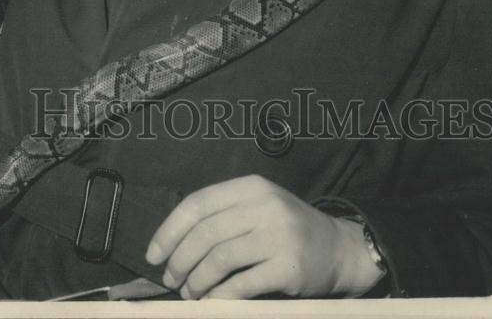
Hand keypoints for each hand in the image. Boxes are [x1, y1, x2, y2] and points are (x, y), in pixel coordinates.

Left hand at [146, 175, 382, 299]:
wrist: (339, 249)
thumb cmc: (286, 228)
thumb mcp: (257, 207)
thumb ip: (222, 217)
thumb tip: (171, 245)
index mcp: (250, 187)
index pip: (198, 204)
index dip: (169, 230)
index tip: (153, 254)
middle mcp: (264, 206)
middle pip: (205, 233)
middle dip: (179, 260)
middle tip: (171, 279)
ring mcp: (278, 236)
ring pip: (219, 260)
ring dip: (196, 282)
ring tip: (190, 293)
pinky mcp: (289, 268)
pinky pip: (241, 285)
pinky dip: (219, 297)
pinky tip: (211, 303)